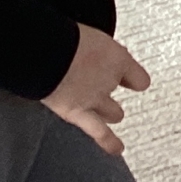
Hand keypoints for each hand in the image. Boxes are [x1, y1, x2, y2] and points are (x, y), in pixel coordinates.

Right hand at [43, 24, 150, 156]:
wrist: (45, 51)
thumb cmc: (58, 35)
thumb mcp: (82, 32)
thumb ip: (91, 46)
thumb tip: (86, 45)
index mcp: (116, 56)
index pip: (135, 74)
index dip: (130, 77)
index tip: (127, 78)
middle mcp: (111, 79)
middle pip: (120, 90)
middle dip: (111, 90)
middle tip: (100, 88)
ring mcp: (95, 98)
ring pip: (113, 112)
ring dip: (109, 112)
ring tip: (108, 114)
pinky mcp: (77, 112)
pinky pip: (99, 131)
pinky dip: (108, 141)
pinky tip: (117, 149)